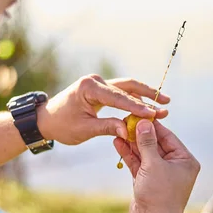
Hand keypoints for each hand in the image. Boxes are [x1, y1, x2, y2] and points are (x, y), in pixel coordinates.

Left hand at [36, 75, 169, 144]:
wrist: (46, 120)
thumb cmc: (62, 125)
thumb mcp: (84, 130)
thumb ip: (107, 128)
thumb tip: (129, 132)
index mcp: (89, 88)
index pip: (118, 98)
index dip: (137, 107)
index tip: (154, 114)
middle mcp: (95, 81)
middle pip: (128, 86)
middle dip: (148, 96)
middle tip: (166, 103)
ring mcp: (98, 83)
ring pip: (127, 88)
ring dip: (145, 95)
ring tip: (164, 102)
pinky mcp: (101, 89)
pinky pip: (121, 93)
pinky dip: (135, 99)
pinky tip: (149, 105)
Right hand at [113, 120, 200, 212]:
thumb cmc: (160, 195)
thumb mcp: (153, 164)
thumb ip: (147, 143)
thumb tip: (143, 122)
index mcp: (185, 161)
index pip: (168, 137)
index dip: (152, 126)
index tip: (139, 114)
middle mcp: (175, 166)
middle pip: (155, 144)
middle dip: (140, 134)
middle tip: (125, 120)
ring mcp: (160, 174)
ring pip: (145, 154)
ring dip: (132, 143)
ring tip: (118, 129)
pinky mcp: (147, 181)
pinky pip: (138, 164)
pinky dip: (129, 155)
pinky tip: (118, 143)